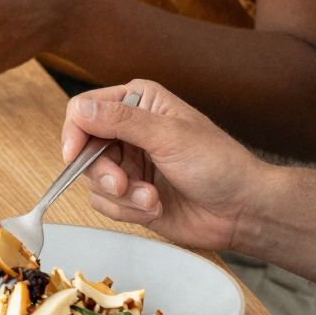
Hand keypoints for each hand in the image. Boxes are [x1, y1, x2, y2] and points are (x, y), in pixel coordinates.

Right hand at [58, 81, 266, 252]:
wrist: (241, 211)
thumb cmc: (219, 165)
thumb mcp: (169, 136)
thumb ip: (121, 121)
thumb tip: (81, 110)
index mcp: (138, 103)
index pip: (84, 109)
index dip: (74, 133)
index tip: (75, 156)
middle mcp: (128, 130)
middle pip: (82, 148)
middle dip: (102, 172)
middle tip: (122, 184)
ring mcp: (128, 163)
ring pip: (91, 179)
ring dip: (121, 195)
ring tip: (151, 199)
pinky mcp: (129, 193)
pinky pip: (104, 202)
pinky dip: (126, 209)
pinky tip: (154, 207)